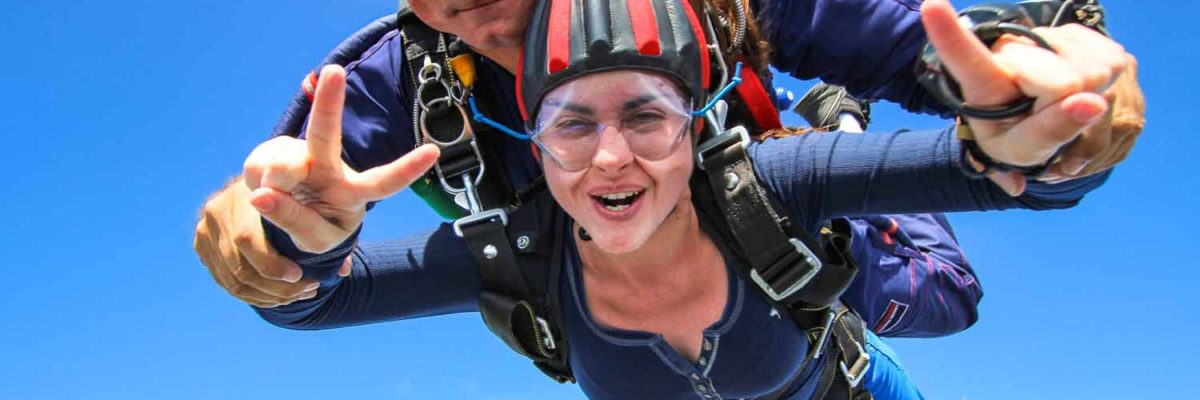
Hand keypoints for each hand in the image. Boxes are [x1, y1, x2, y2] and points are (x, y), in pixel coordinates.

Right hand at [194, 180, 348, 307]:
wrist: (286, 174)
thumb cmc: (316, 189)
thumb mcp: (328, 202)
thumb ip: (330, 233)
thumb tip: (341, 271)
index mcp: (246, 188)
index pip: (247, 239)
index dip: (273, 265)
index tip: (299, 275)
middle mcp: (221, 203)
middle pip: (238, 265)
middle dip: (275, 286)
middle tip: (307, 289)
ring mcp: (208, 222)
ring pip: (232, 277)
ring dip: (267, 295)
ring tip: (298, 293)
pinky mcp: (202, 238)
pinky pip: (224, 278)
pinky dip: (253, 293)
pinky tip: (278, 294)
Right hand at [242, 64, 439, 252]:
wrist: (285, 216)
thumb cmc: (314, 226)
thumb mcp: (314, 238)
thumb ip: (294, 220)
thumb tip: (262, 195)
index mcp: (354, 191)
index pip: (384, 182)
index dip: (407, 169)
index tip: (434, 152)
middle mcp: (330, 166)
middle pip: (327, 135)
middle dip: (328, 102)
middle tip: (334, 72)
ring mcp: (299, 155)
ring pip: (284, 162)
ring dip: (278, 183)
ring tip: (275, 200)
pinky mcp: (270, 153)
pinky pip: (259, 168)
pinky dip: (258, 184)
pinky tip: (264, 189)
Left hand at [921, 0, 1133, 194]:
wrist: (1033, 119)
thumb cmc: (1019, 138)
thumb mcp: (1023, 150)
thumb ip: (1050, 133)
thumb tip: (1091, 104)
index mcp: (985, 81)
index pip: (967, 58)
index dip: (950, 35)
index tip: (931, 6)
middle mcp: (1012, 48)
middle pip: (1065, 82)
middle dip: (1065, 108)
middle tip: (1044, 112)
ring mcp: (1046, 35)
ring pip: (1096, 70)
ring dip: (1086, 95)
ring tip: (1057, 101)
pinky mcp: (1081, 32)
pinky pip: (1114, 60)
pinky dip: (1105, 84)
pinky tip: (1080, 88)